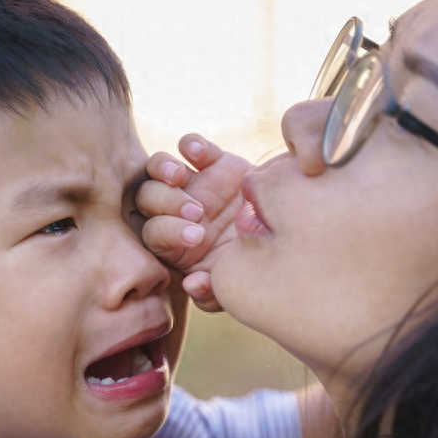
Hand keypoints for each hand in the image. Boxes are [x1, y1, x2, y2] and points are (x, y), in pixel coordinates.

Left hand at [137, 134, 250, 311]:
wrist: (289, 238)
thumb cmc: (254, 268)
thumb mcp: (236, 287)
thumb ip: (212, 293)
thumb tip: (190, 285)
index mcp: (174, 245)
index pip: (153, 234)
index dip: (168, 232)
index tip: (197, 236)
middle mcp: (175, 212)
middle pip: (148, 199)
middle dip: (167, 204)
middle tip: (197, 213)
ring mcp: (193, 184)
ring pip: (158, 168)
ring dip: (164, 170)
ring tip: (179, 176)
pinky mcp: (214, 162)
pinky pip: (191, 146)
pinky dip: (190, 145)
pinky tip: (196, 153)